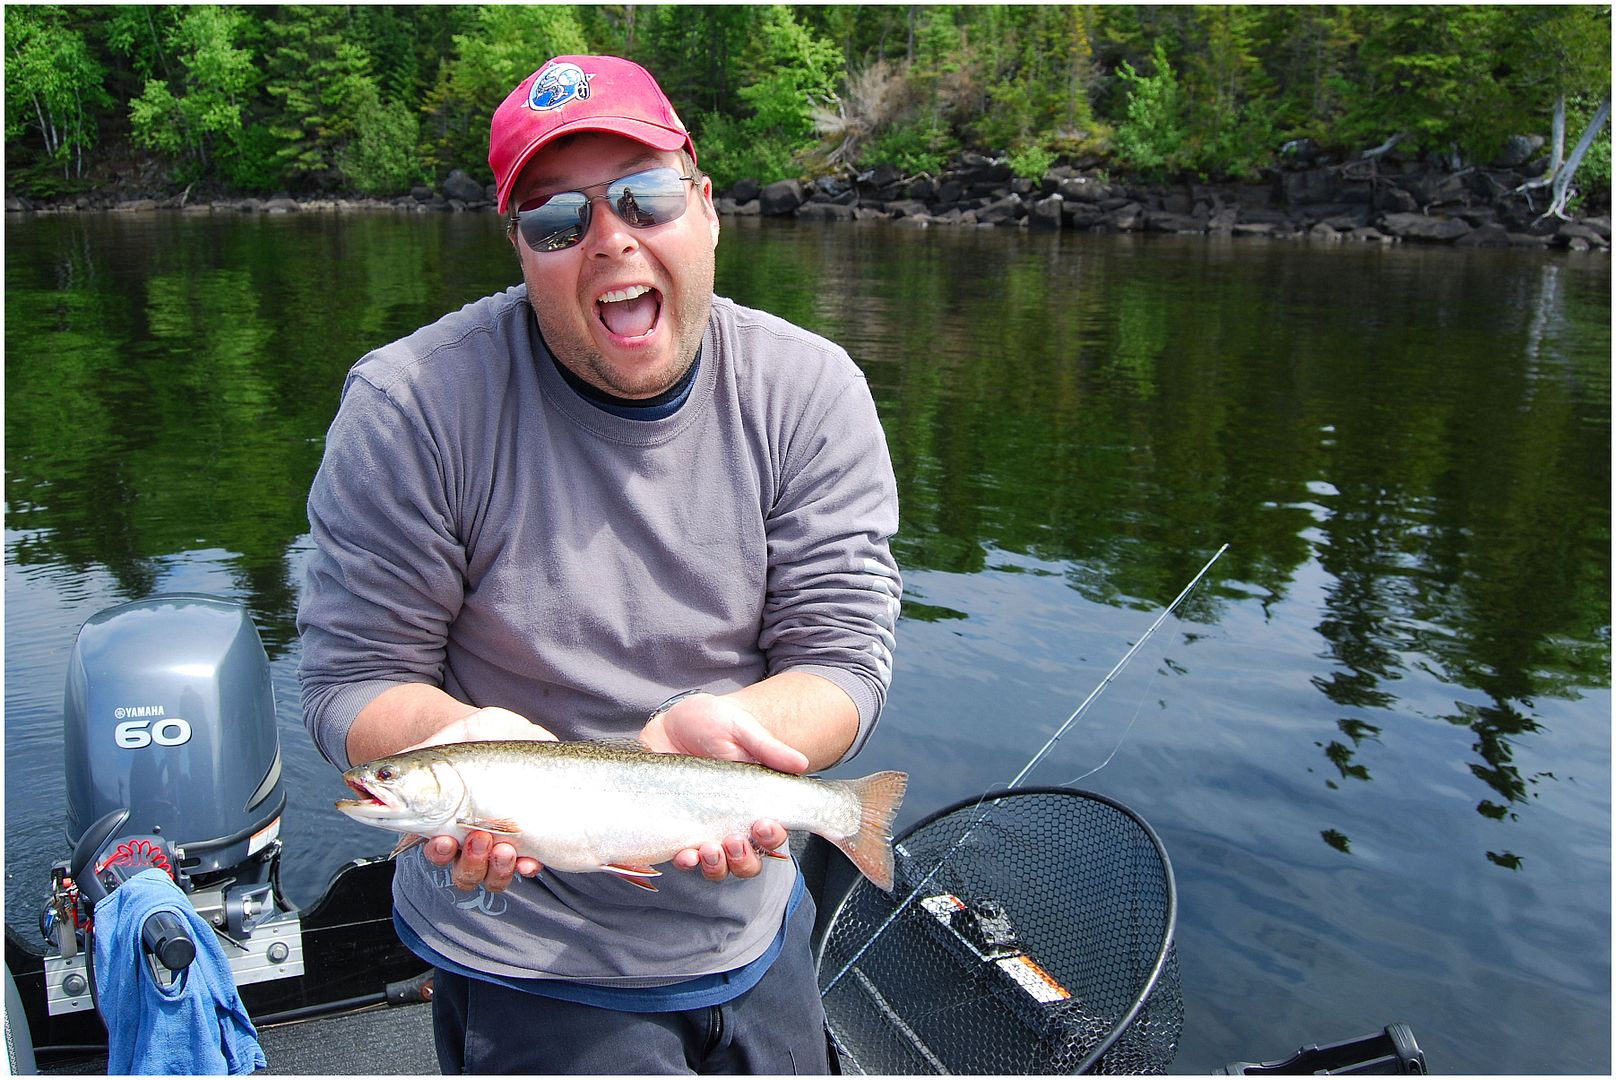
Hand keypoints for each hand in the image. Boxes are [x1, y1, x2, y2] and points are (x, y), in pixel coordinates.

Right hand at [412, 707, 553, 891]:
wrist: (524, 732)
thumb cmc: (486, 734)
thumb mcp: (460, 733)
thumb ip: (427, 750)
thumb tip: (391, 765)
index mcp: (449, 819)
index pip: (436, 849)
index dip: (437, 852)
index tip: (443, 840)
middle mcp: (473, 837)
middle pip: (462, 871)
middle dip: (468, 862)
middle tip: (477, 838)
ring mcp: (501, 841)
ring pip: (488, 877)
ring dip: (494, 868)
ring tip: (504, 846)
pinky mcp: (530, 841)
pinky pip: (524, 869)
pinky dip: (524, 869)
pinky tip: (527, 859)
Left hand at [642, 693, 804, 881]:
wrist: (673, 722)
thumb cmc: (714, 723)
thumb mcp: (742, 729)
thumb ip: (769, 748)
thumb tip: (801, 764)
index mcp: (753, 804)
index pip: (771, 833)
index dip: (772, 837)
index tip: (763, 823)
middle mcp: (730, 823)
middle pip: (747, 861)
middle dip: (744, 859)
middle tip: (734, 840)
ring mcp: (702, 829)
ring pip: (717, 867)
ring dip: (716, 866)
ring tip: (709, 850)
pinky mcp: (674, 828)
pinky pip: (683, 857)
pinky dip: (685, 862)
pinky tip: (684, 855)